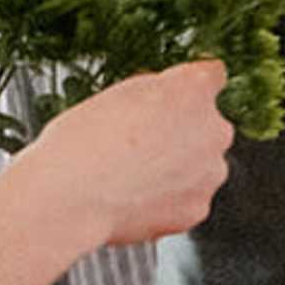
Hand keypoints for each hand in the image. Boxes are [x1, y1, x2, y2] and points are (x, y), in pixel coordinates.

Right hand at [24, 62, 237, 247]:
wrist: (70, 196)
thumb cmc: (82, 142)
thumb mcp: (119, 92)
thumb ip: (160, 90)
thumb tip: (168, 100)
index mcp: (195, 89)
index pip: (212, 76)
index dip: (188, 88)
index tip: (178, 97)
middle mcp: (214, 129)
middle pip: (207, 127)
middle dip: (183, 134)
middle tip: (140, 145)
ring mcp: (210, 173)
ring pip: (200, 166)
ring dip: (179, 169)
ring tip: (133, 175)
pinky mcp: (197, 208)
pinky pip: (188, 199)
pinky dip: (169, 200)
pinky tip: (137, 196)